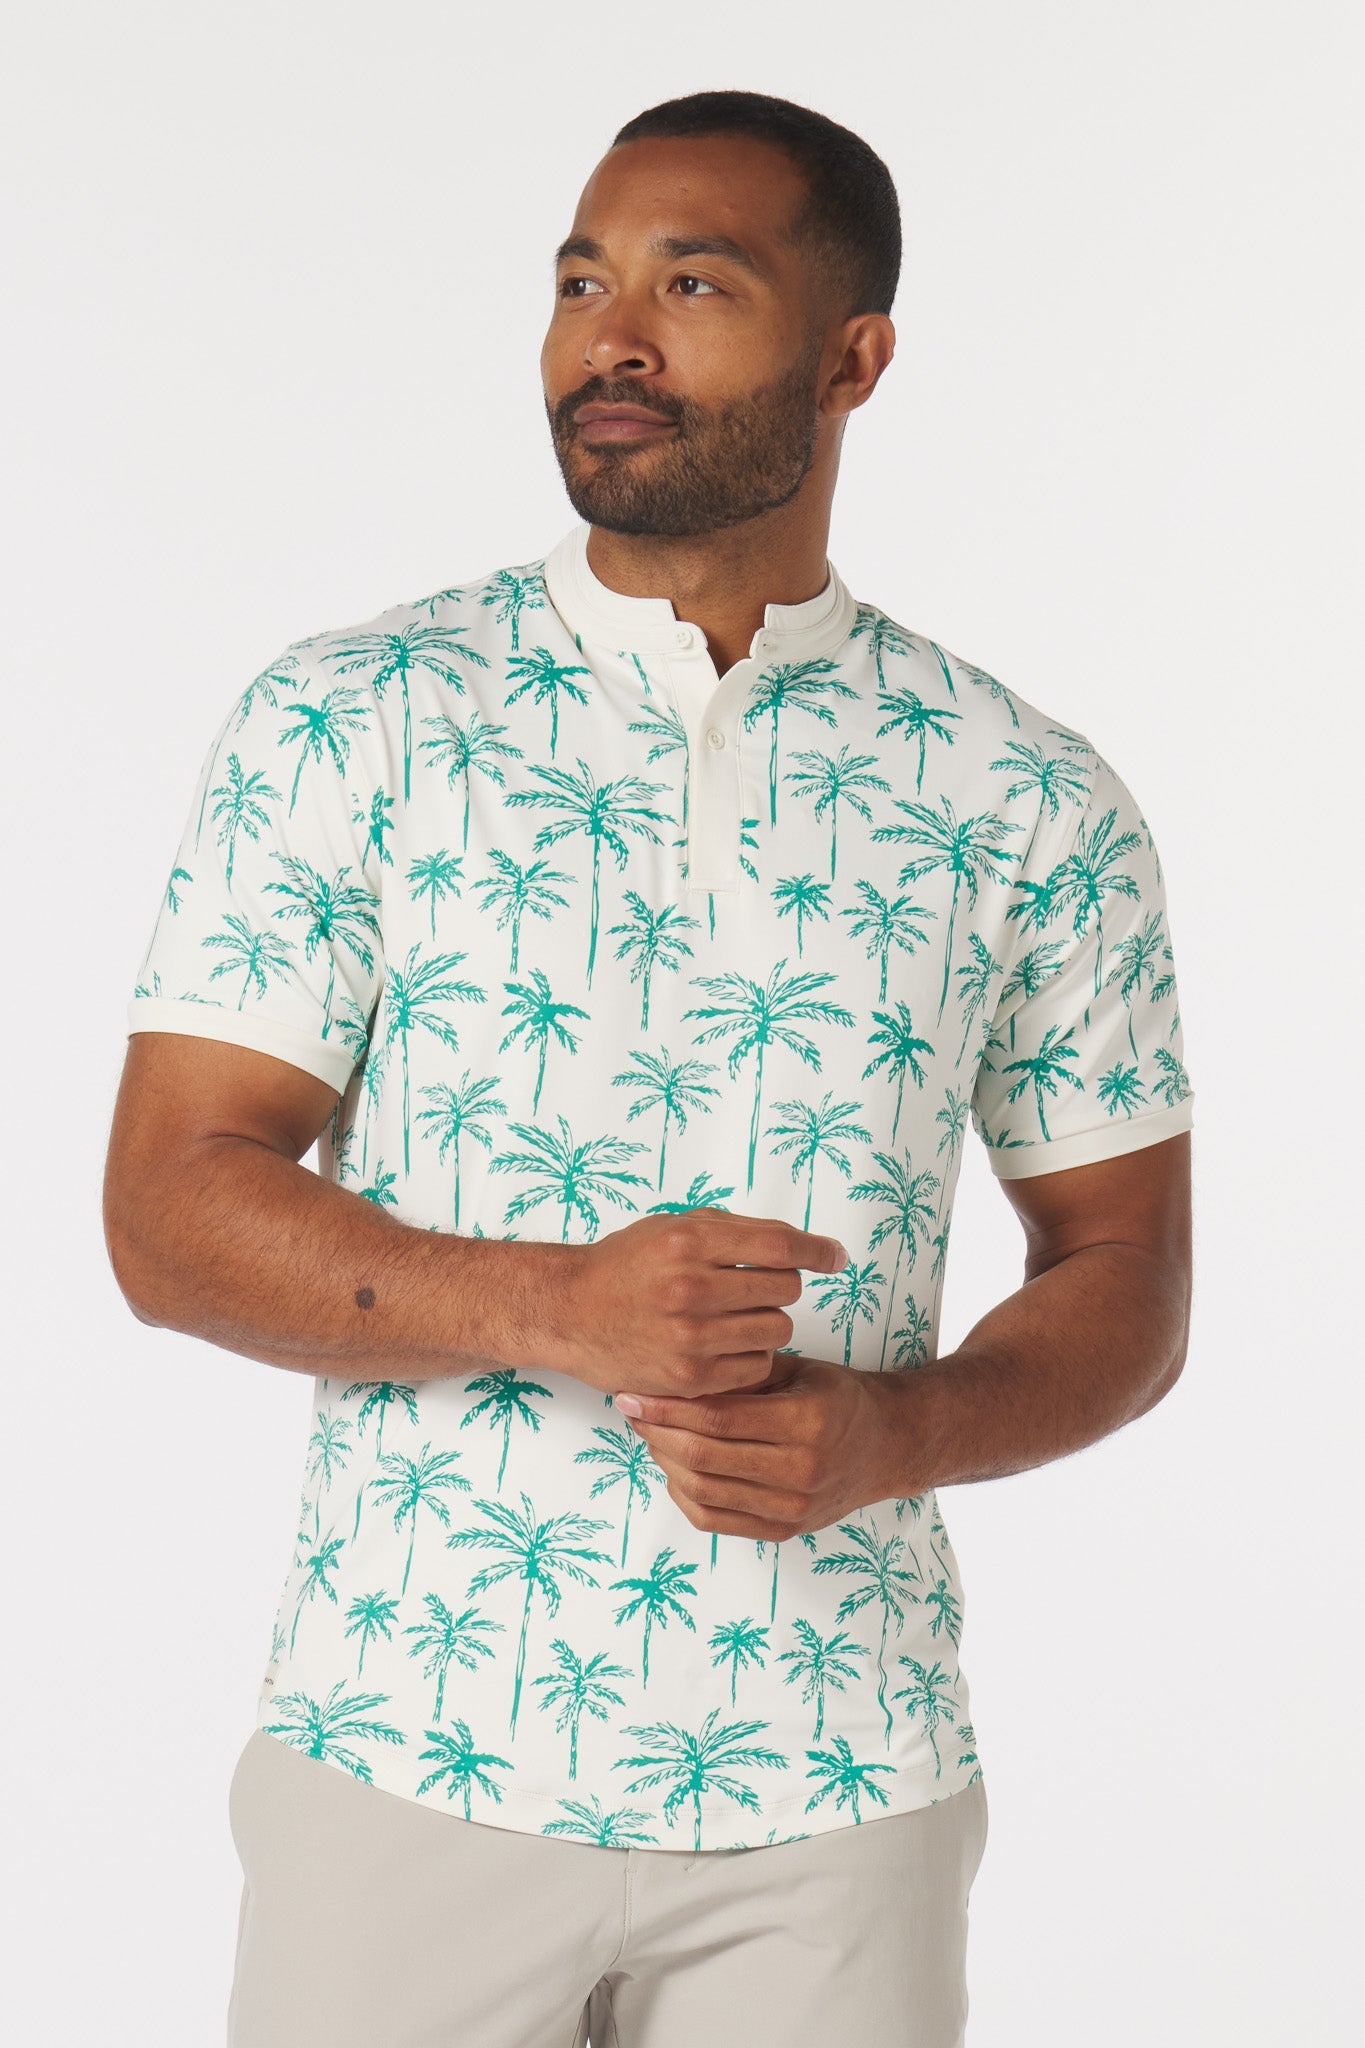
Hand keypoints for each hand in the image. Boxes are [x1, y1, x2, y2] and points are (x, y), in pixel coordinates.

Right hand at [555, 1208, 848, 1400]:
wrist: (569, 1311)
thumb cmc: (626, 1266)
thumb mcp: (673, 1228)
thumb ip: (733, 1232)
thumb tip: (802, 1246)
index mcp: (690, 1241)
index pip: (779, 1243)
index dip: (817, 1249)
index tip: (835, 1257)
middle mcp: (690, 1286)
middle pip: (784, 1287)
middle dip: (781, 1286)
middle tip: (760, 1289)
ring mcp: (689, 1336)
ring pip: (775, 1329)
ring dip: (766, 1323)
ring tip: (736, 1319)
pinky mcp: (689, 1377)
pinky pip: (756, 1367)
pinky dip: (752, 1357)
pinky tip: (726, 1346)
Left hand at [612, 1352, 905, 1543]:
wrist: (885, 1446)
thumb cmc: (836, 1397)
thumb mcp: (797, 1369)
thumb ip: (743, 1371)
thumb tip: (675, 1366)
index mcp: (807, 1422)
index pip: (718, 1418)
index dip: (667, 1407)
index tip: (634, 1393)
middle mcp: (802, 1470)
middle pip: (704, 1456)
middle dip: (656, 1432)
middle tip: (632, 1410)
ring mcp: (794, 1508)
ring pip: (703, 1491)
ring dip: (665, 1462)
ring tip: (650, 1434)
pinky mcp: (785, 1530)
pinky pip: (715, 1520)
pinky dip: (683, 1495)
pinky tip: (674, 1466)